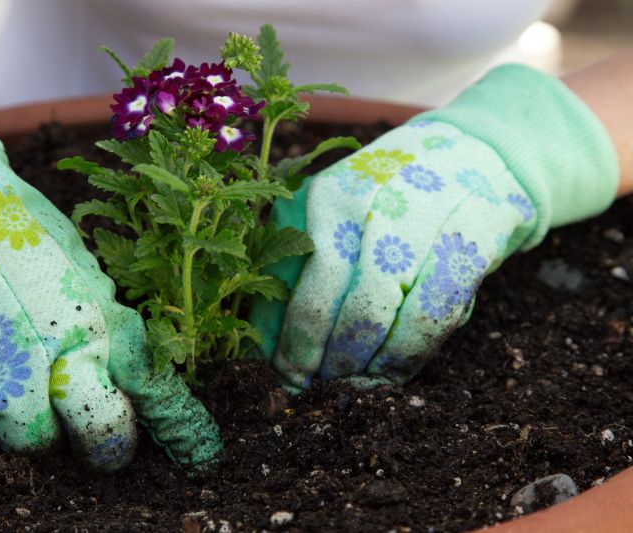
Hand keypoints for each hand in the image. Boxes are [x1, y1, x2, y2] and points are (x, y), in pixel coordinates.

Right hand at [0, 46, 220, 469]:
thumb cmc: (14, 226)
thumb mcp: (79, 268)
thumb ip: (108, 327)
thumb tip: (136, 375)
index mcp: (88, 328)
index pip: (118, 415)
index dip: (121, 434)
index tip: (118, 436)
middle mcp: (43, 359)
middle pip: (76, 439)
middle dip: (85, 439)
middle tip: (72, 422)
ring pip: (20, 444)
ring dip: (22, 425)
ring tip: (16, 386)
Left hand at [251, 64, 618, 392]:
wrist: (477, 153)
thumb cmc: (388, 195)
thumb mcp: (334, 209)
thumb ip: (295, 262)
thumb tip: (264, 338)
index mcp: (322, 198)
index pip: (293, 284)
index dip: (288, 341)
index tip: (284, 374)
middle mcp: (365, 208)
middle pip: (331, 307)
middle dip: (322, 360)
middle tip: (318, 385)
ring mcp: (418, 225)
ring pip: (377, 319)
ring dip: (362, 366)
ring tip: (351, 384)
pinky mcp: (465, 247)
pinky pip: (428, 320)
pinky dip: (406, 357)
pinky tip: (392, 371)